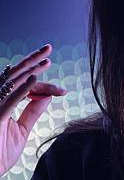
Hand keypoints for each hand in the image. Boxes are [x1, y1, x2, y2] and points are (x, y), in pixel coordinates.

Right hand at [0, 44, 66, 176]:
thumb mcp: (20, 131)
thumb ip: (32, 112)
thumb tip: (48, 97)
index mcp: (2, 103)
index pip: (23, 86)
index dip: (43, 85)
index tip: (62, 90)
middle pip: (16, 76)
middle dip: (33, 61)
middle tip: (49, 48)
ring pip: (11, 81)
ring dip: (28, 68)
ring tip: (45, 57)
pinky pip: (9, 100)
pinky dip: (22, 89)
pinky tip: (34, 79)